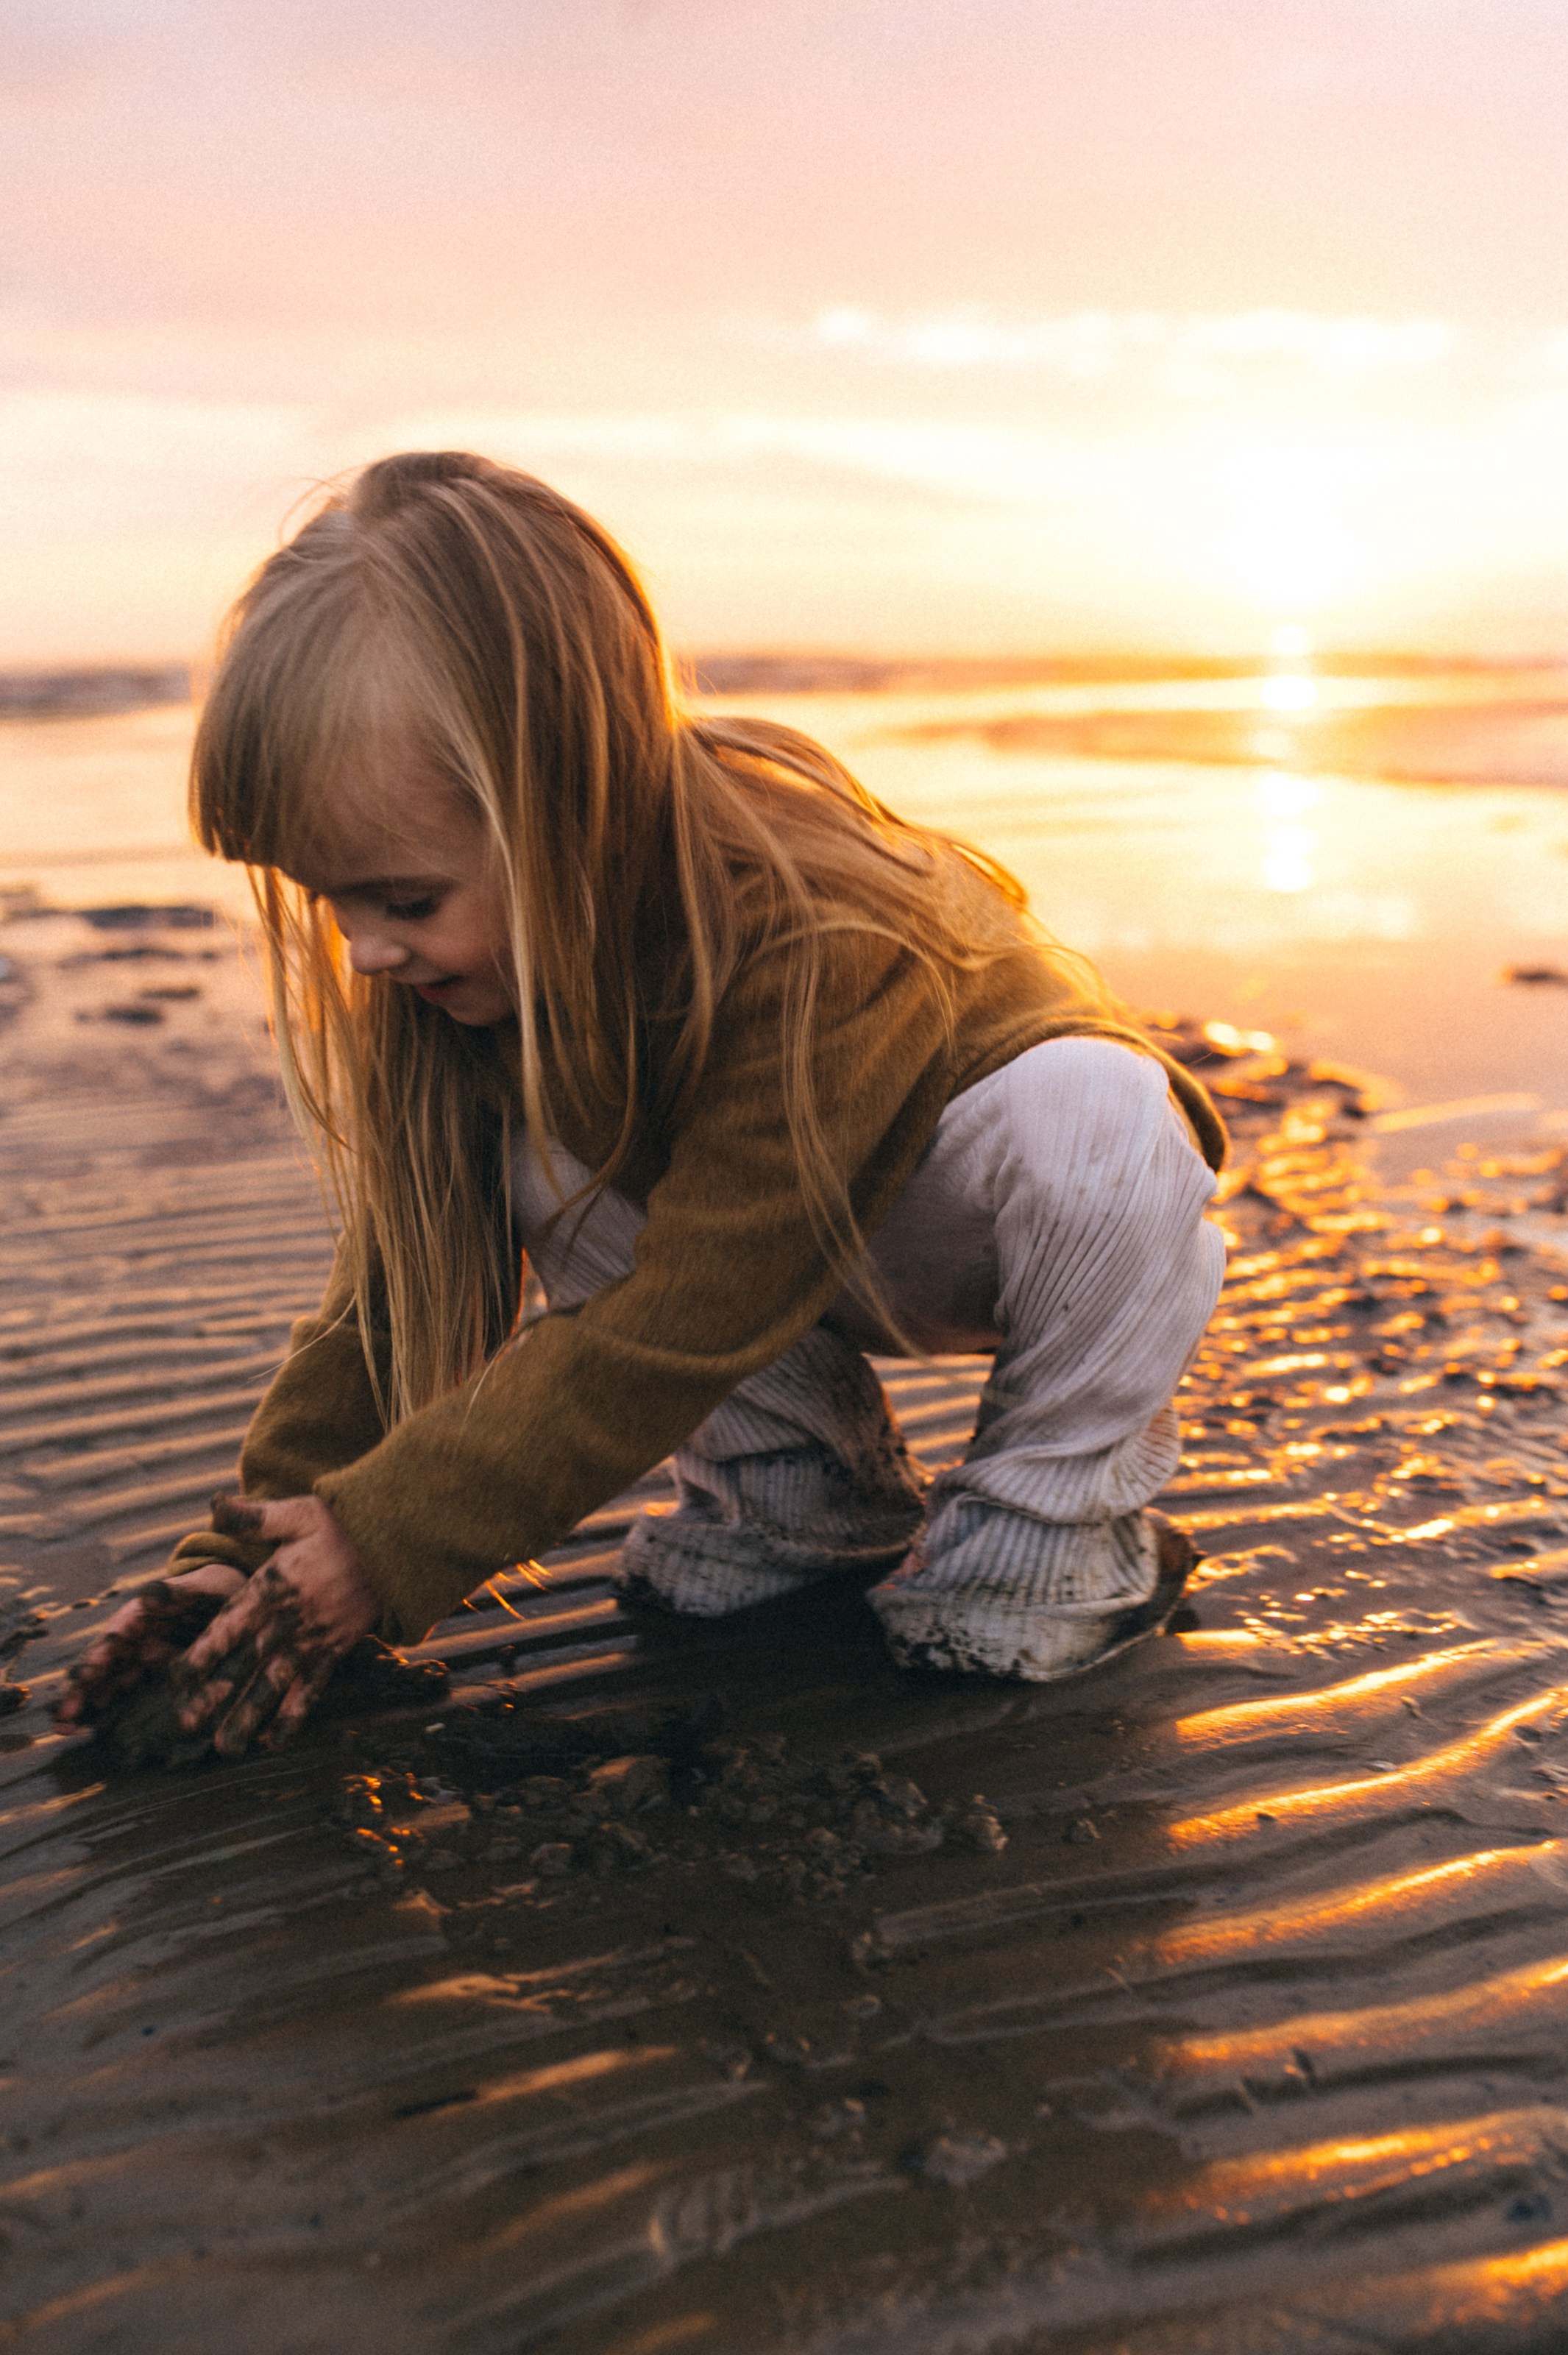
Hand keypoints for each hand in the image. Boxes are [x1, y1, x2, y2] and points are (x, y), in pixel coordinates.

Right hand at [54, 1562, 245, 1729]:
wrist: (229, 1600)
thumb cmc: (213, 1590)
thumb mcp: (199, 1588)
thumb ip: (175, 1595)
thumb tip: (149, 1598)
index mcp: (141, 1617)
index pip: (112, 1639)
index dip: (96, 1659)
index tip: (83, 1678)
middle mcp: (135, 1640)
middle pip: (101, 1666)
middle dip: (79, 1691)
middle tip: (60, 1720)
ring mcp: (142, 1660)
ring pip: (108, 1684)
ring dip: (87, 1706)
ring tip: (66, 1729)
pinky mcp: (155, 1677)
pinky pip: (129, 1695)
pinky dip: (110, 1711)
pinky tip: (95, 1730)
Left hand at [174, 1495, 382, 1756]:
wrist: (400, 1545)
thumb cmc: (345, 1526)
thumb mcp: (299, 1512)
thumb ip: (255, 1516)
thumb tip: (215, 1506)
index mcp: (274, 1586)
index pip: (230, 1625)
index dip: (203, 1652)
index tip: (175, 1679)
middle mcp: (290, 1619)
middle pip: (245, 1663)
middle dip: (214, 1696)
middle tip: (184, 1727)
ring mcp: (315, 1639)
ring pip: (275, 1684)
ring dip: (249, 1716)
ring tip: (225, 1747)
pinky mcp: (336, 1649)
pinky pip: (313, 1688)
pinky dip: (295, 1715)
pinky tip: (276, 1741)